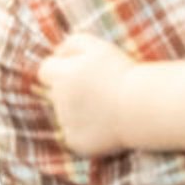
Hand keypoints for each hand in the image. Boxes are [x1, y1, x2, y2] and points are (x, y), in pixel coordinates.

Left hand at [35, 33, 135, 156]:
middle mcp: (59, 100)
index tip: (76, 71)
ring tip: (106, 106)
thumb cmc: (122, 73)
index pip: (45, 70)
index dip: (58, 69)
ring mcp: (66, 122)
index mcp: (62, 75)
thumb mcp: (98, 47)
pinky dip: (87, 130)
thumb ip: (73, 43)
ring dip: (79, 110)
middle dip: (70, 90)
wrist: (139, 106)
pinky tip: (106, 124)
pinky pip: (75, 134)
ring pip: (66, 114)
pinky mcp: (76, 141)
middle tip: (96, 89)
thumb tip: (58, 52)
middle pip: (56, 93)